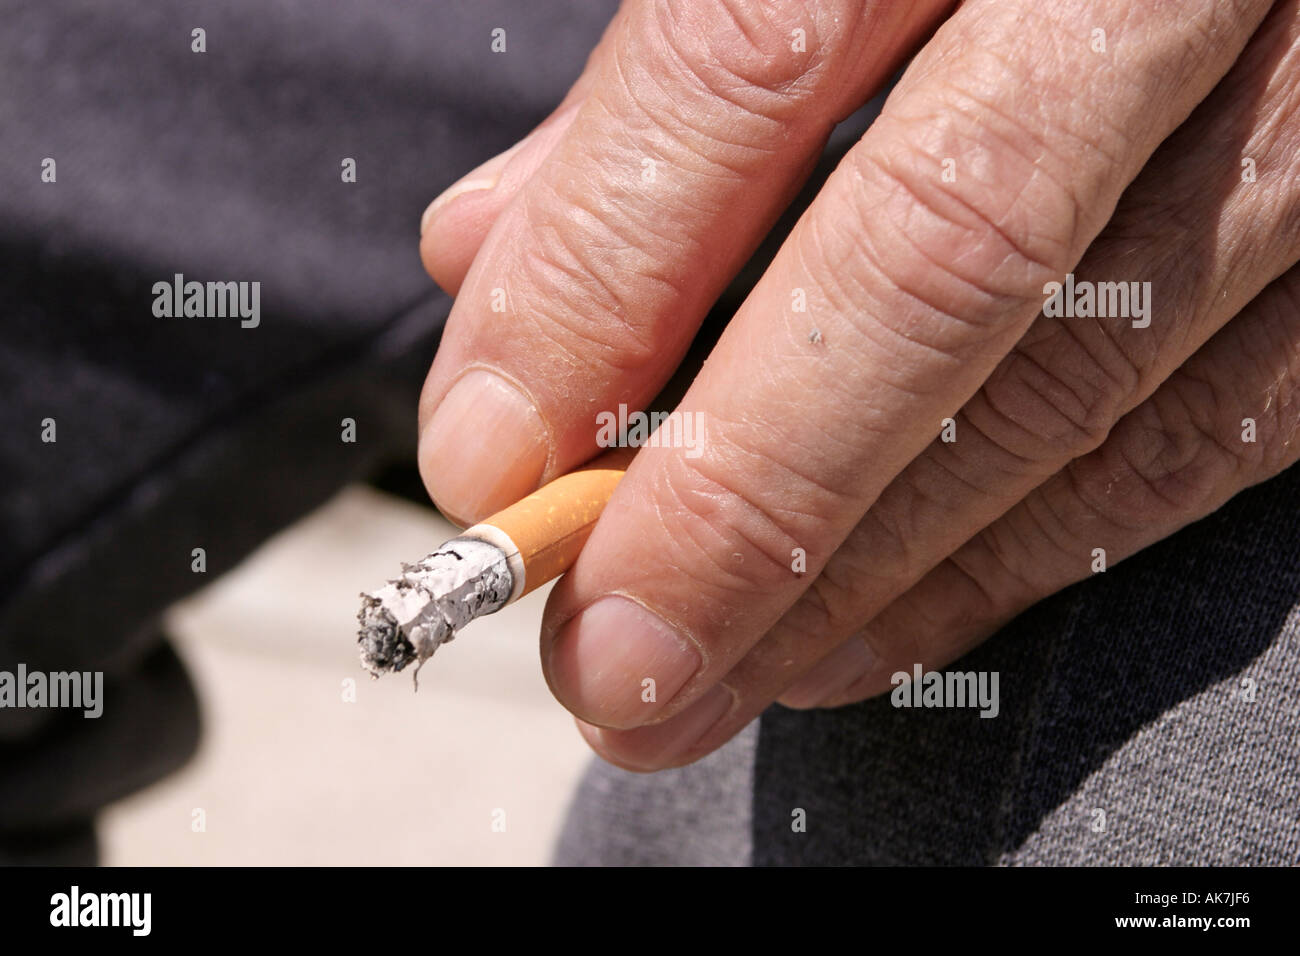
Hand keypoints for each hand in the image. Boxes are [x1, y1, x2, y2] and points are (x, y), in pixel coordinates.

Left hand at [416, 0, 1299, 769]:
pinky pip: (1188, 448)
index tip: (486, 458)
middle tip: (600, 648)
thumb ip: (676, 92)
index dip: (597, 280)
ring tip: (704, 680)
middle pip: (923, 265)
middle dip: (735, 494)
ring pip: (1066, 394)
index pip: (744, 67)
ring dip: (855, 575)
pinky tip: (862, 637)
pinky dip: (1005, 566)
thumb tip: (488, 255)